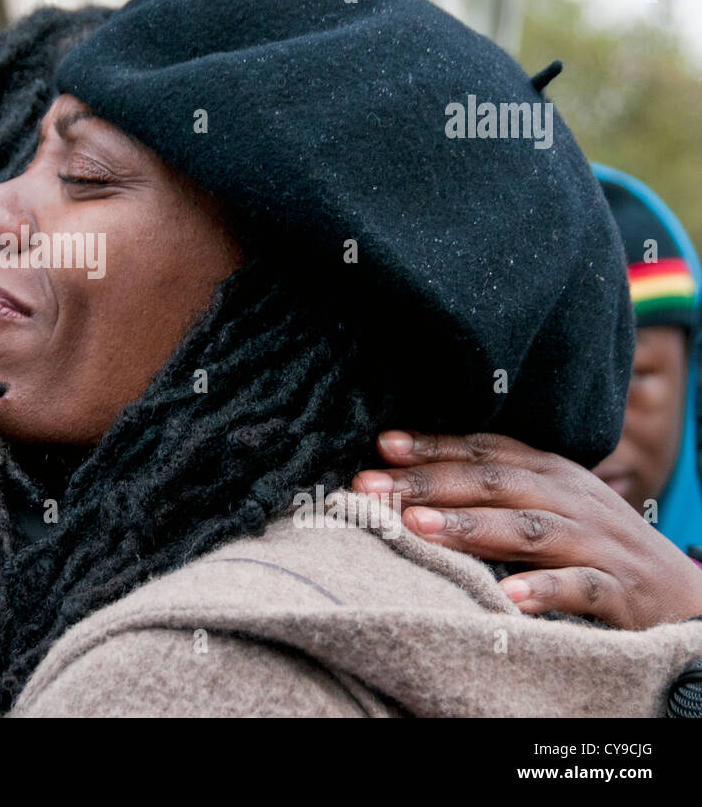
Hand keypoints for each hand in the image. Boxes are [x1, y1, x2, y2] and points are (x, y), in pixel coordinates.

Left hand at [352, 431, 701, 630]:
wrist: (680, 591)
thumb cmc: (591, 540)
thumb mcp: (546, 500)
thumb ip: (492, 485)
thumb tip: (408, 472)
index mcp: (548, 470)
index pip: (483, 452)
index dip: (433, 446)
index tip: (380, 446)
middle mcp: (569, 498)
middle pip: (493, 483)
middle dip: (429, 483)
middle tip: (372, 488)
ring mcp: (594, 541)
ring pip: (527, 530)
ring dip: (470, 527)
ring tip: (419, 528)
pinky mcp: (618, 588)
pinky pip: (579, 586)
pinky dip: (545, 590)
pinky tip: (508, 597)